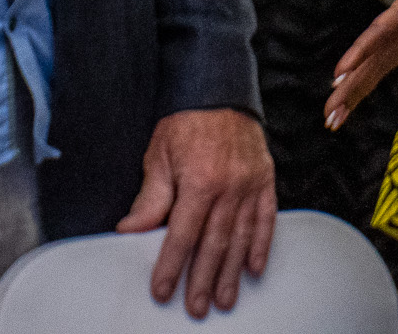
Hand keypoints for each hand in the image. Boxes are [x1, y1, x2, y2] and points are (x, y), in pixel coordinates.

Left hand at [117, 108, 276, 317]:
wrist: (219, 90)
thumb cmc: (185, 122)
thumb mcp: (159, 156)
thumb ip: (150, 198)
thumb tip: (130, 231)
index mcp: (200, 181)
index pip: (182, 235)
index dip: (171, 266)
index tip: (163, 291)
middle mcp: (229, 187)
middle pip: (214, 244)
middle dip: (203, 280)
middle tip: (197, 307)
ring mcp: (251, 184)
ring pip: (241, 237)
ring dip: (232, 272)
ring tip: (225, 298)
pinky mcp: (265, 180)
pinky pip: (266, 218)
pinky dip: (262, 245)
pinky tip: (255, 268)